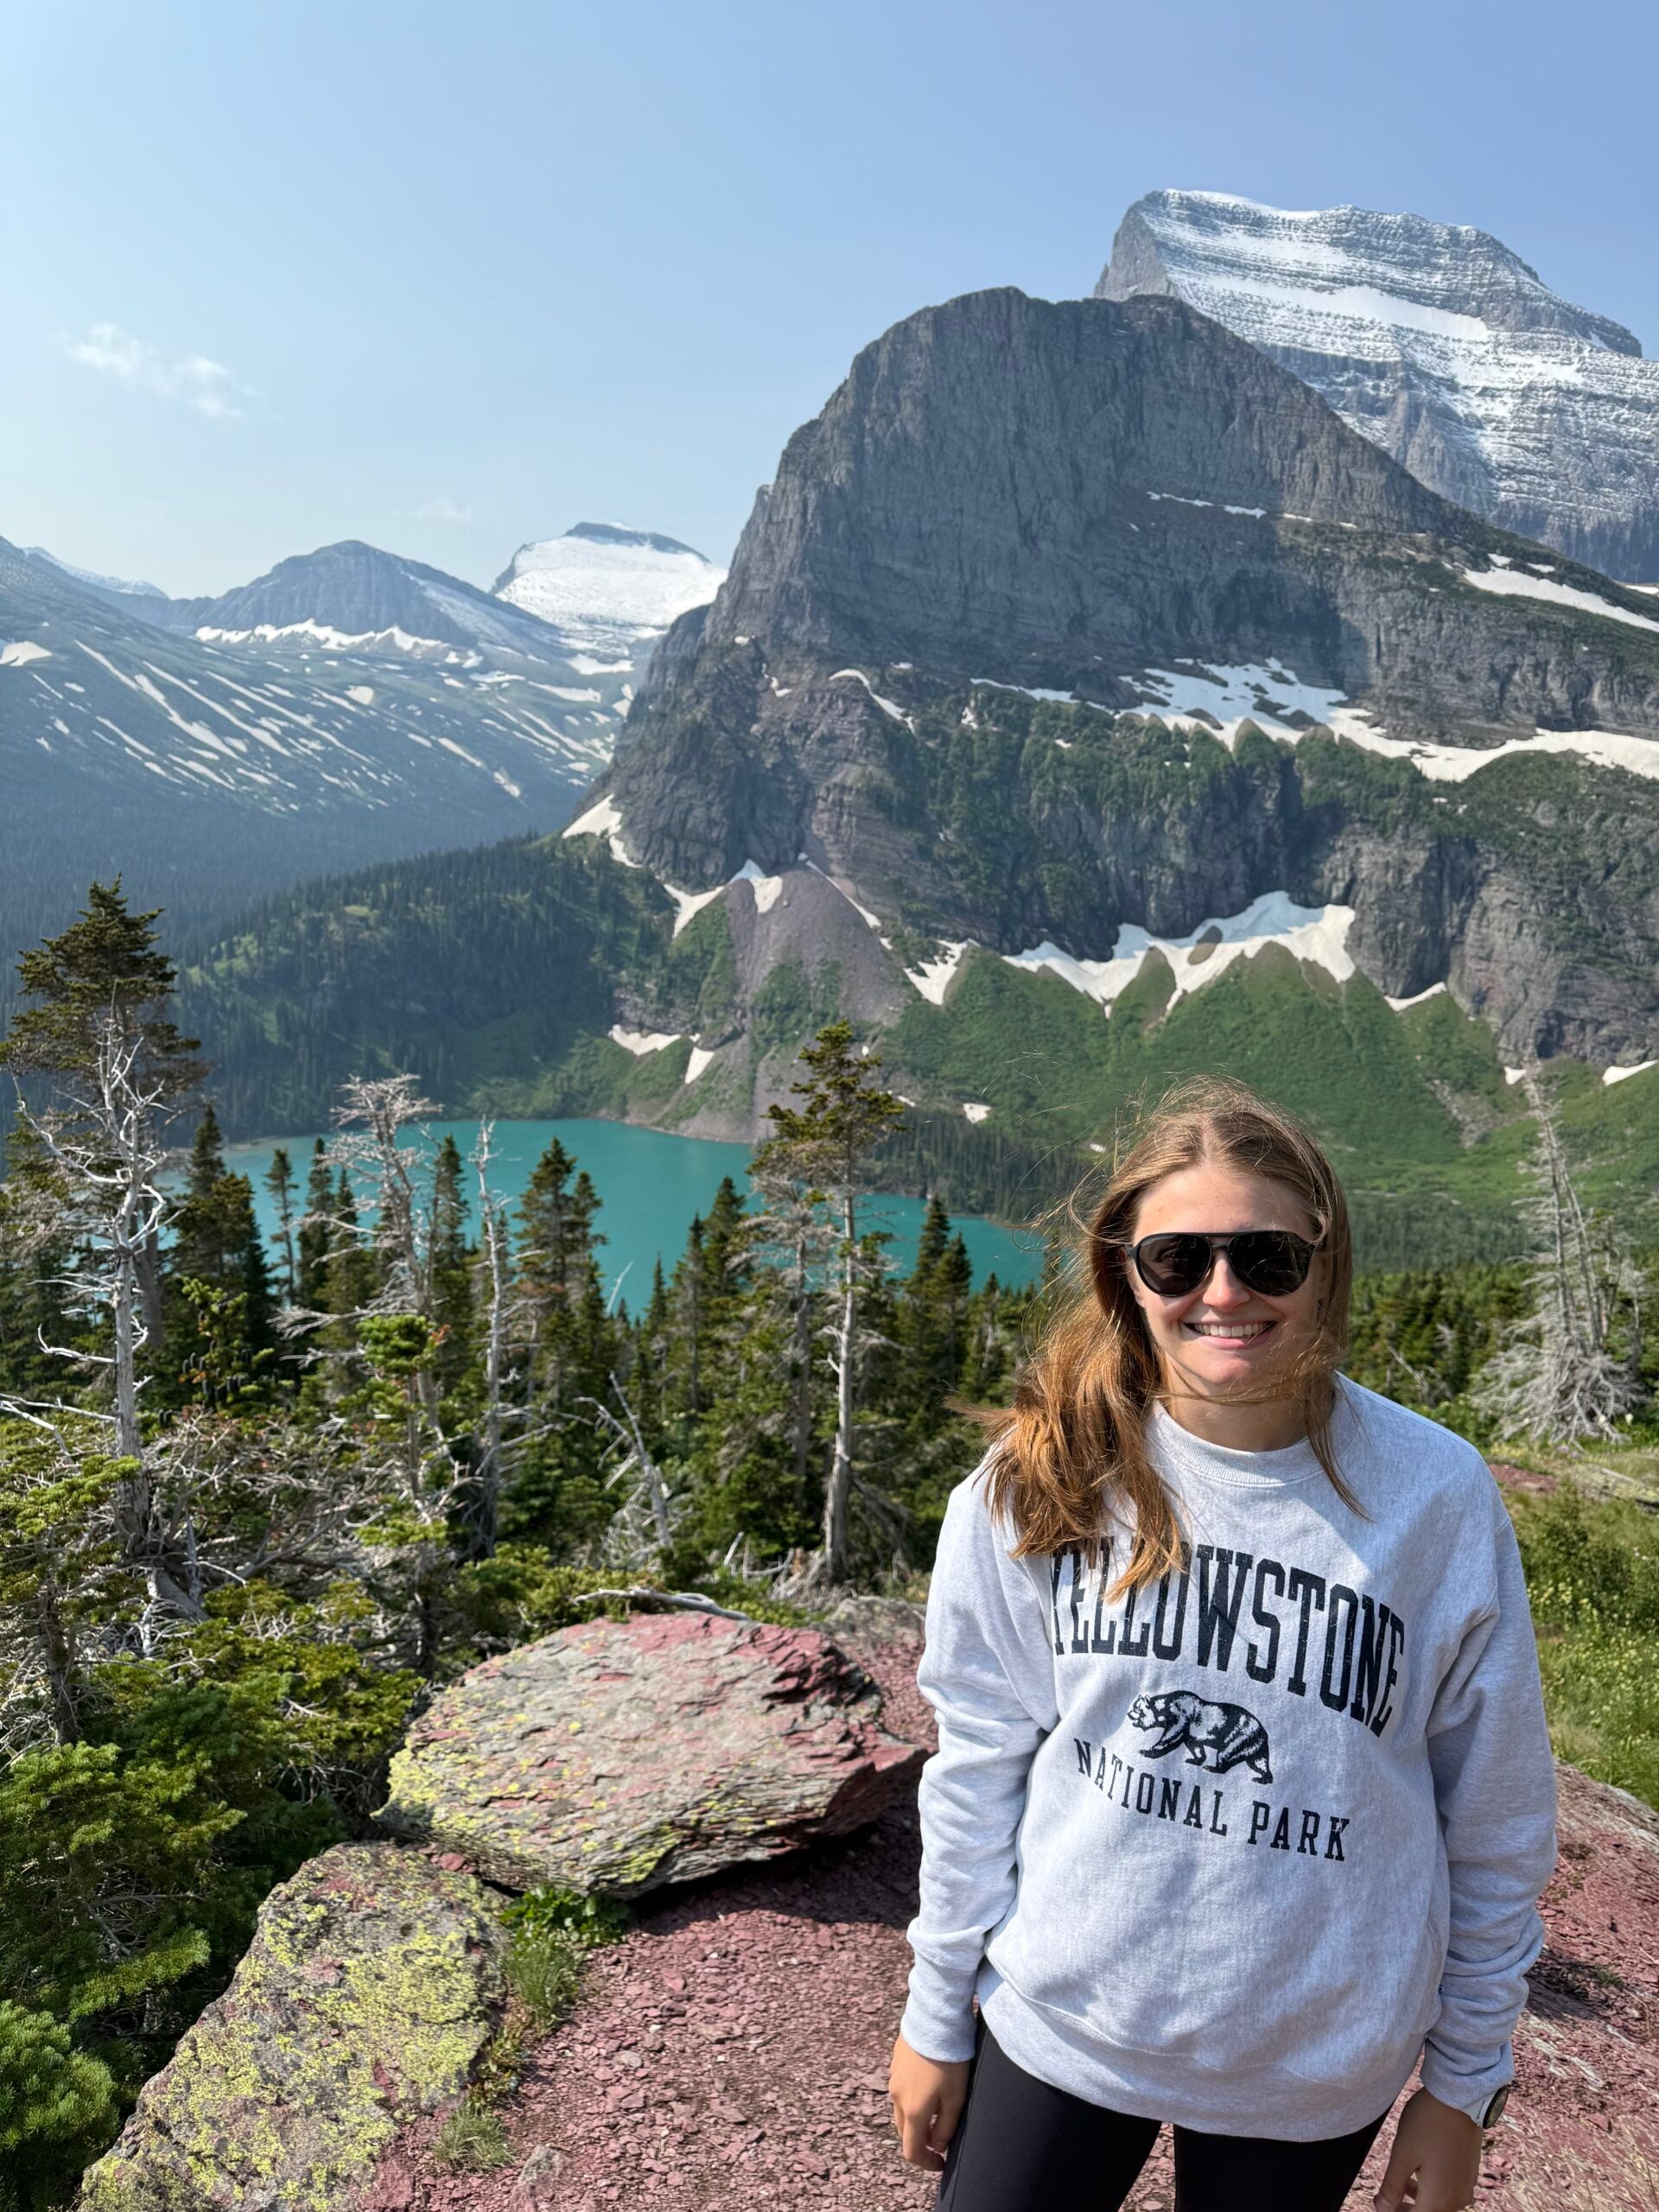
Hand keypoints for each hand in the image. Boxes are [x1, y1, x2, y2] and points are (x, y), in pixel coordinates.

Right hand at [889, 2031, 971, 2171]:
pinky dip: (912, 2097)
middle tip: (941, 2136)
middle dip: (921, 2140)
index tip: (941, 2164)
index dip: (926, 2163)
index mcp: (913, 2111)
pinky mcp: (895, 2063)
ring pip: (902, 2109)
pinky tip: (929, 2083)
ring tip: (938, 2107)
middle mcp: (897, 2097)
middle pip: (905, 2131)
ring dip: (916, 2117)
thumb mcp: (956, 2097)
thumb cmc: (950, 2060)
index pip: (912, 2150)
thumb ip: (946, 2127)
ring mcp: (893, 2079)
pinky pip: (902, 2088)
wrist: (934, 2019)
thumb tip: (938, 2145)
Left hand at [1373, 2086, 1484, 2210]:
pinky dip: (1432, 2189)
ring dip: (1419, 2200)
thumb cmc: (1427, 2124)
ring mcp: (1466, 2186)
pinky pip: (1450, 2191)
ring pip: (1440, 2205)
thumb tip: (1382, 2209)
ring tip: (1401, 2183)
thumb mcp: (1402, 2155)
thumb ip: (1391, 2187)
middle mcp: (1457, 2199)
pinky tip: (1420, 2171)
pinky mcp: (1470, 2173)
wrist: (1459, 2098)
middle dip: (1406, 2209)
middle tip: (1386, 2199)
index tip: (1379, 2204)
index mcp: (1439, 2200)